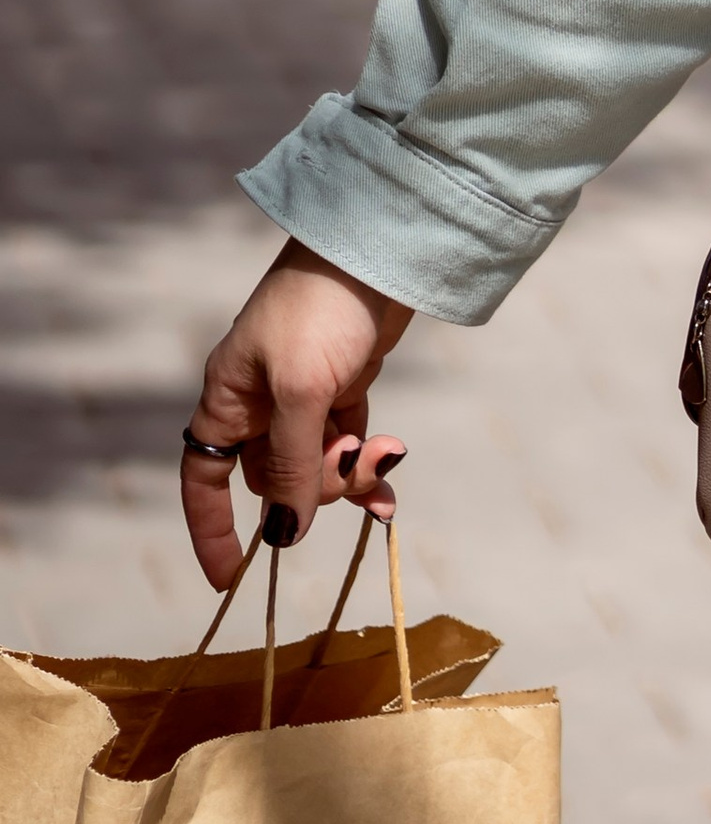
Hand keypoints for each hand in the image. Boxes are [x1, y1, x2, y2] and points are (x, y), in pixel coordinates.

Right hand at [183, 240, 414, 587]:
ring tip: (388, 458)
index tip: (231, 578)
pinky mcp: (344, 384)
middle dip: (313, 488)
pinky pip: (347, 444)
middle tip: (355, 466)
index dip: (211, 529)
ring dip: (348, 476)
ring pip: (315, 465)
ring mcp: (303, 393)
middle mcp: (259, 400)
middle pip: (273, 479)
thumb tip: (283, 533)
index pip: (205, 477)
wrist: (379, 245)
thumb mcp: (302, 390)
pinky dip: (368, 463)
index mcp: (229, 397)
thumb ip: (290, 464)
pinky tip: (392, 478)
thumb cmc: (324, 307)